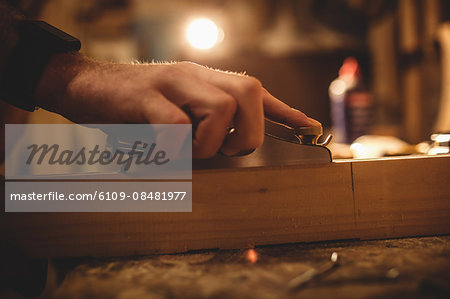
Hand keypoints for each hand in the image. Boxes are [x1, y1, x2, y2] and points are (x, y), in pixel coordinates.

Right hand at [35, 54, 320, 157]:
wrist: (87, 84)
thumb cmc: (137, 106)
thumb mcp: (177, 112)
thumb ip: (206, 125)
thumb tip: (232, 146)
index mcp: (207, 81)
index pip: (258, 93)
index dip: (288, 113)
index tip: (314, 129)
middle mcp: (197, 76)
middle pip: (250, 94)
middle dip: (246, 134)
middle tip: (222, 149)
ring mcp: (173, 83)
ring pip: (220, 109)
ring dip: (208, 143)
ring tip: (185, 149)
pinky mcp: (146, 97)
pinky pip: (176, 126)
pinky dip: (175, 147)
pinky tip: (158, 148)